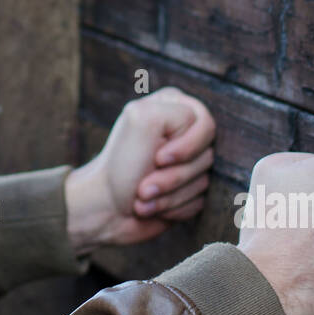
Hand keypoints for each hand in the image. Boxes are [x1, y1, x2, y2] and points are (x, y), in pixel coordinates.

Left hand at [64, 88, 215, 255]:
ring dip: (171, 195)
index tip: (158, 159)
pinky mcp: (189, 189)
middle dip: (175, 176)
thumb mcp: (143, 121)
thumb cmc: (121, 164)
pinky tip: (153, 206)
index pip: (206, 124)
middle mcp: (184, 131)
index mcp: (174, 106)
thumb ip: (179, 114)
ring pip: (205, 181)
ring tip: (143, 196)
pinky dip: (176, 207)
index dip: (187, 147)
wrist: (104, 208)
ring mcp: (188, 161)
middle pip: (208, 156)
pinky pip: (201, 201)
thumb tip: (201, 133)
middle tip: (145, 185)